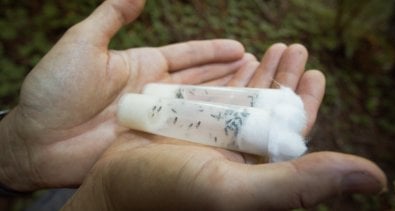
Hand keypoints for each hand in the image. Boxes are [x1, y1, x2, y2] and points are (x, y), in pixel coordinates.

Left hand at [0, 0, 250, 190]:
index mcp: (143, 66)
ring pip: (201, 105)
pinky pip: (189, 132)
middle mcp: (155, 92)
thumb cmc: (55, 88)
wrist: (38, 139)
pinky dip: (212, 126)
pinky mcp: (155, 142)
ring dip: (228, 98)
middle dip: (230, 73)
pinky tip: (234, 121)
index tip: (240, 48)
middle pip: (202, 80)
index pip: (188, 56)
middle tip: (259, 68)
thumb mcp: (83, 42)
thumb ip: (112, 16)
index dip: (214, 51)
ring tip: (256, 90)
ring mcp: (157, 119)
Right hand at [62, 45, 386, 208]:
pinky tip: (239, 58)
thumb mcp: (239, 192)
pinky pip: (212, 93)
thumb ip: (301, 183)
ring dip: (261, 71)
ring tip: (277, 47)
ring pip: (242, 98)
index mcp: (254, 172)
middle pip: (268, 109)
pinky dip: (226, 75)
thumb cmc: (169, 193)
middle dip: (285, 77)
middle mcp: (235, 154)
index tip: (317, 74)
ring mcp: (210, 135)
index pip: (290, 133)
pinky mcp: (186, 120)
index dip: (305, 102)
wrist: (110, 186)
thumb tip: (376, 178)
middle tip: (296, 47)